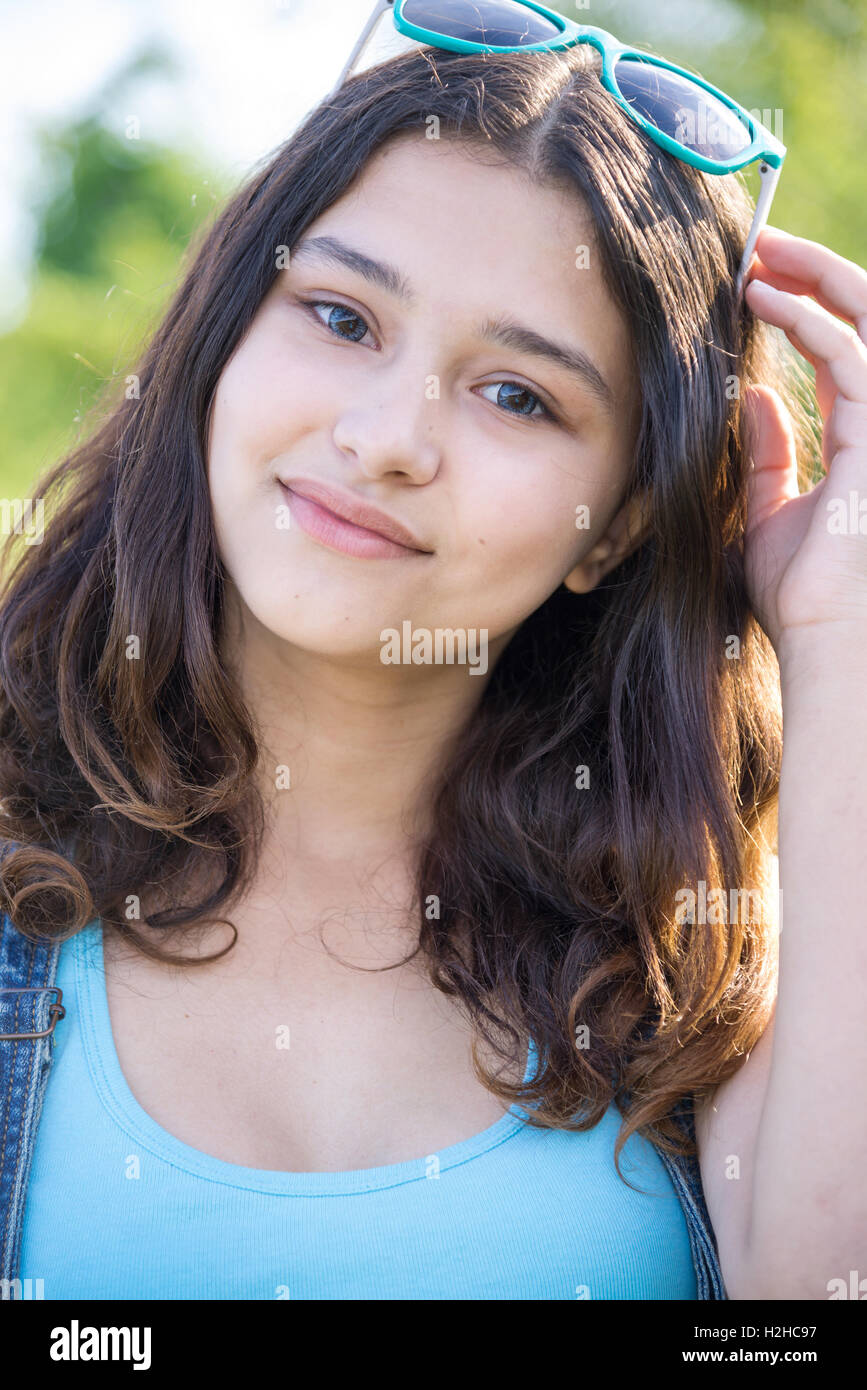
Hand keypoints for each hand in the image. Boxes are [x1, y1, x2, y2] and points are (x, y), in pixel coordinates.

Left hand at [740, 226, 866, 658]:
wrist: (823, 636)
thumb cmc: (801, 591)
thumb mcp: (771, 510)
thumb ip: (768, 451)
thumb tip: (753, 395)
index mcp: (862, 435)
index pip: (843, 348)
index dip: (804, 306)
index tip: (753, 281)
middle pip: (864, 318)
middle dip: (815, 272)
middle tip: (759, 245)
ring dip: (813, 276)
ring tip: (758, 254)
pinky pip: (850, 351)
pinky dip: (807, 316)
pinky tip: (764, 301)